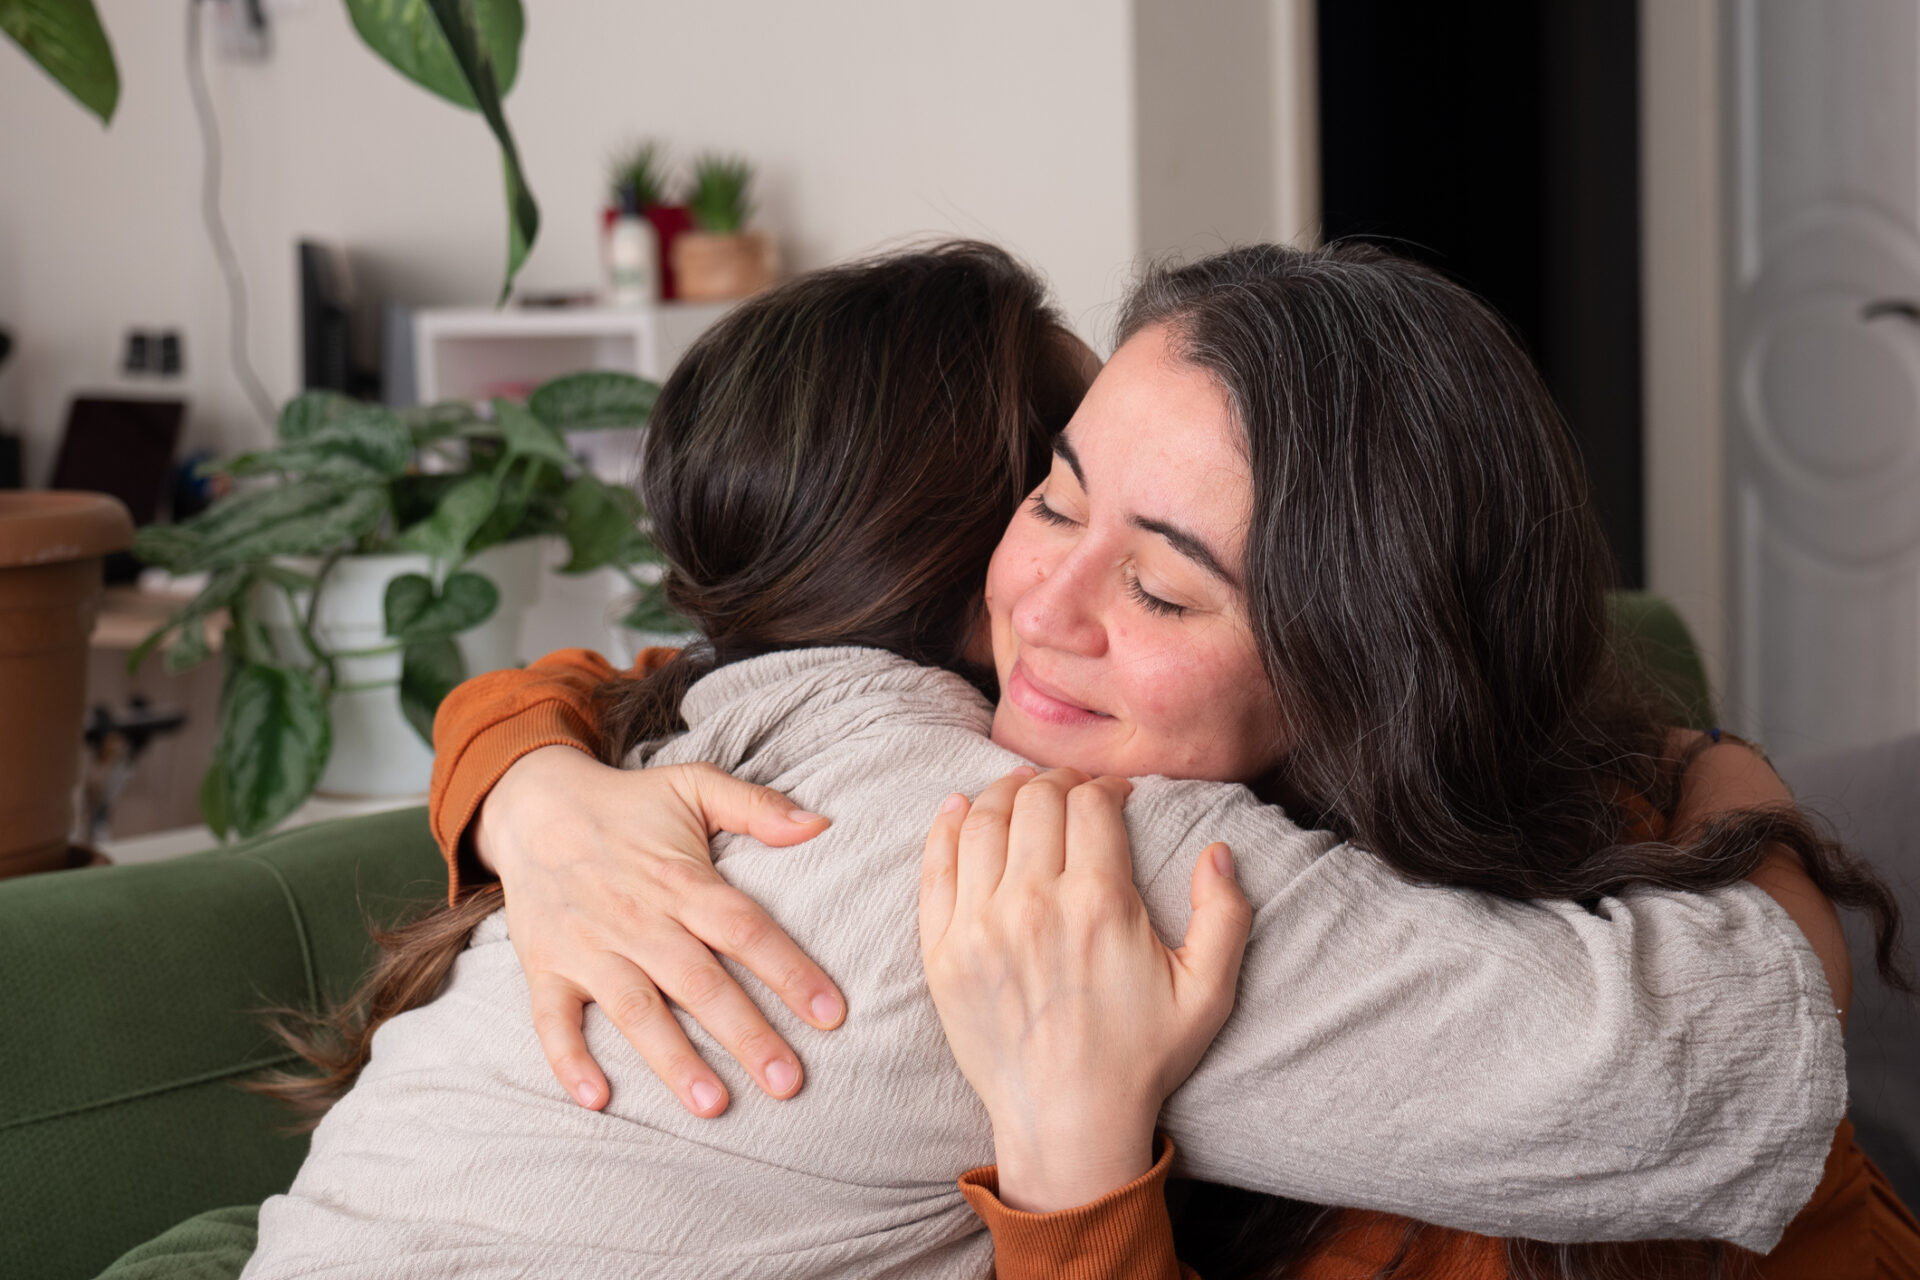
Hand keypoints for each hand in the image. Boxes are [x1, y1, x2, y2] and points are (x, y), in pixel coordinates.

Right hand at [474, 746, 844, 1115]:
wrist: (533, 804)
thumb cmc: (629, 803)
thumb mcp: (695, 786)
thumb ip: (758, 806)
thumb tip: (822, 823)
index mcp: (682, 881)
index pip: (745, 929)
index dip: (790, 970)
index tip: (831, 1014)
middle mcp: (638, 919)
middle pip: (700, 982)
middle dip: (746, 1034)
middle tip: (787, 1082)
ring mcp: (588, 947)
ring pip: (636, 1011)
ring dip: (673, 1060)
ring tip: (714, 1105)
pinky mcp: (546, 967)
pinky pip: (553, 1021)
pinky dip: (569, 1061)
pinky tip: (598, 1100)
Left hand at [918, 767, 1251, 1210]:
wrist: (1068, 1124)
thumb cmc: (1141, 1058)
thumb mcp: (1208, 993)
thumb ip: (1226, 916)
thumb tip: (1218, 852)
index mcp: (1100, 902)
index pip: (1091, 803)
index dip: (1104, 786)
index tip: (1111, 793)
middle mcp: (1034, 903)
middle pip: (1035, 801)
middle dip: (1055, 782)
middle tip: (1067, 789)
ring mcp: (979, 925)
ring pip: (983, 822)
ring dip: (1003, 793)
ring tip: (1020, 790)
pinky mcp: (942, 951)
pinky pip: (935, 867)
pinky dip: (946, 828)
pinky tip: (959, 810)